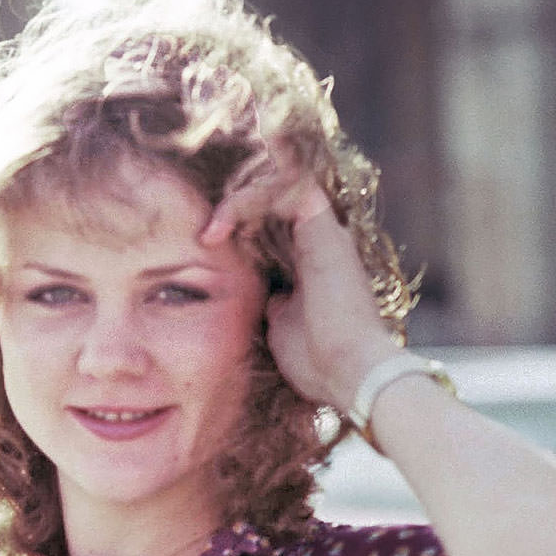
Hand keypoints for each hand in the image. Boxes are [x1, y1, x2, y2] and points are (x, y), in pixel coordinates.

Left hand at [200, 139, 396, 410]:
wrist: (346, 372)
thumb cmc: (317, 360)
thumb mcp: (281, 326)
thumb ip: (273, 303)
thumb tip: (265, 296)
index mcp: (312, 261)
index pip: (274, 222)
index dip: (241, 221)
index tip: (210, 243)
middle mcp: (321, 239)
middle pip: (275, 197)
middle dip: (236, 206)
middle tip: (209, 234)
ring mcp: (324, 230)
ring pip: (279, 184)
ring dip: (239, 200)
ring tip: (213, 230)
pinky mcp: (322, 226)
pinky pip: (287, 184)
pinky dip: (252, 195)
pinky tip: (226, 219)